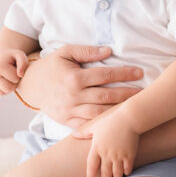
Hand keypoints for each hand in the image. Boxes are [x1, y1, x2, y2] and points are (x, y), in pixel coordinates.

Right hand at [0, 50, 29, 94]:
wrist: (0, 55)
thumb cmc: (12, 57)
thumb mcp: (20, 55)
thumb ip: (23, 63)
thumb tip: (20, 75)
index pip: (15, 79)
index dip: (19, 75)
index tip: (16, 68)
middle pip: (9, 88)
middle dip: (14, 83)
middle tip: (14, 75)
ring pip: (3, 93)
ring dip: (10, 87)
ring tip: (10, 77)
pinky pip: (0, 93)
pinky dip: (5, 89)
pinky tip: (5, 81)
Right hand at [22, 45, 142, 126]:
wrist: (30, 86)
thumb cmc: (51, 66)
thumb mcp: (65, 52)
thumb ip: (86, 51)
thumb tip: (108, 50)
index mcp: (74, 77)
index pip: (104, 75)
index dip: (123, 73)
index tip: (140, 72)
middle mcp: (73, 95)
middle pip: (106, 95)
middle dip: (127, 93)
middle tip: (145, 92)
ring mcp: (71, 110)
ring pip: (99, 113)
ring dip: (118, 110)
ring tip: (135, 107)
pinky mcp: (68, 122)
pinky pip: (89, 125)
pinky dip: (103, 124)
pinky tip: (117, 121)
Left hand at [74, 111, 139, 176]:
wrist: (129, 119)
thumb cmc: (111, 121)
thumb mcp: (95, 126)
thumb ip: (84, 132)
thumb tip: (73, 135)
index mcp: (97, 147)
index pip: (91, 166)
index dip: (90, 176)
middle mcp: (107, 153)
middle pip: (105, 173)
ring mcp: (118, 155)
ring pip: (117, 173)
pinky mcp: (129, 155)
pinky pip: (127, 169)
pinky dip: (126, 172)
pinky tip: (125, 172)